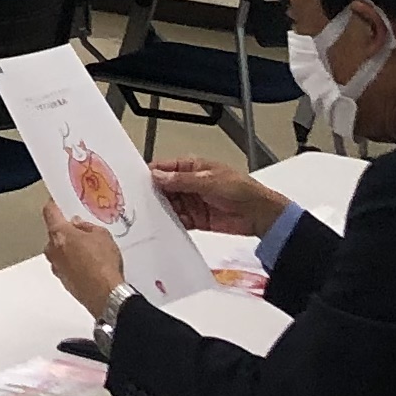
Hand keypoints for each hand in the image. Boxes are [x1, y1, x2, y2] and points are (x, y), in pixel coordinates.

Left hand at [44, 210, 128, 319]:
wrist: (107, 296)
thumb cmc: (103, 265)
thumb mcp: (102, 235)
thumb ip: (86, 226)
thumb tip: (79, 225)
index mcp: (59, 234)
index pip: (49, 212)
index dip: (54, 205)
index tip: (57, 202)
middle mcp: (53, 250)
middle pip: (54, 233)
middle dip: (66, 231)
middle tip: (82, 231)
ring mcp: (57, 267)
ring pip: (59, 251)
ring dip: (69, 249)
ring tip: (90, 251)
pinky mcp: (63, 281)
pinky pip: (65, 265)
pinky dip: (73, 263)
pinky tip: (89, 265)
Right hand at [149, 157, 286, 237]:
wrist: (259, 214)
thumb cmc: (240, 189)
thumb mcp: (209, 181)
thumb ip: (182, 180)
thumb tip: (158, 175)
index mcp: (191, 167)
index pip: (164, 168)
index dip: (150, 174)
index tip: (135, 182)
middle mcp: (188, 184)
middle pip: (163, 188)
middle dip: (152, 195)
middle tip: (138, 204)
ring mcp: (191, 202)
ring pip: (168, 205)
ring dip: (160, 211)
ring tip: (148, 218)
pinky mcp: (196, 219)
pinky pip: (178, 221)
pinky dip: (171, 224)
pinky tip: (163, 228)